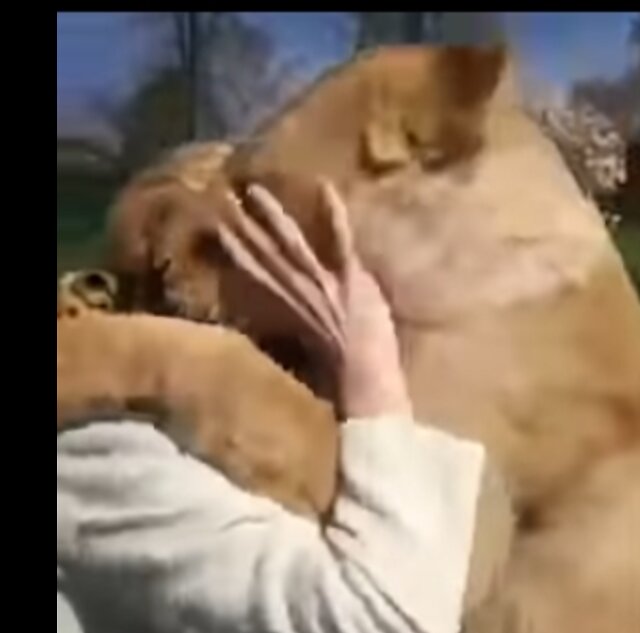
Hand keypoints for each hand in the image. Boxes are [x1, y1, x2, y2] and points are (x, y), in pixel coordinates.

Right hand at [217, 182, 412, 419]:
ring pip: (292, 243)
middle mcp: (299, 293)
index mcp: (291, 312)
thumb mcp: (316, 353)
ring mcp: (322, 283)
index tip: (218, 230)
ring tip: (254, 191)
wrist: (365, 383)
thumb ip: (306, 331)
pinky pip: (339, 239)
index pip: (258, 277)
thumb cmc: (346, 378)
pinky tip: (325, 187)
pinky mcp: (349, 277)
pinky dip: (333, 213)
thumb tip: (297, 323)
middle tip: (222, 197)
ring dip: (272, 216)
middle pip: (266, 255)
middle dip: (244, 227)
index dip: (239, 253)